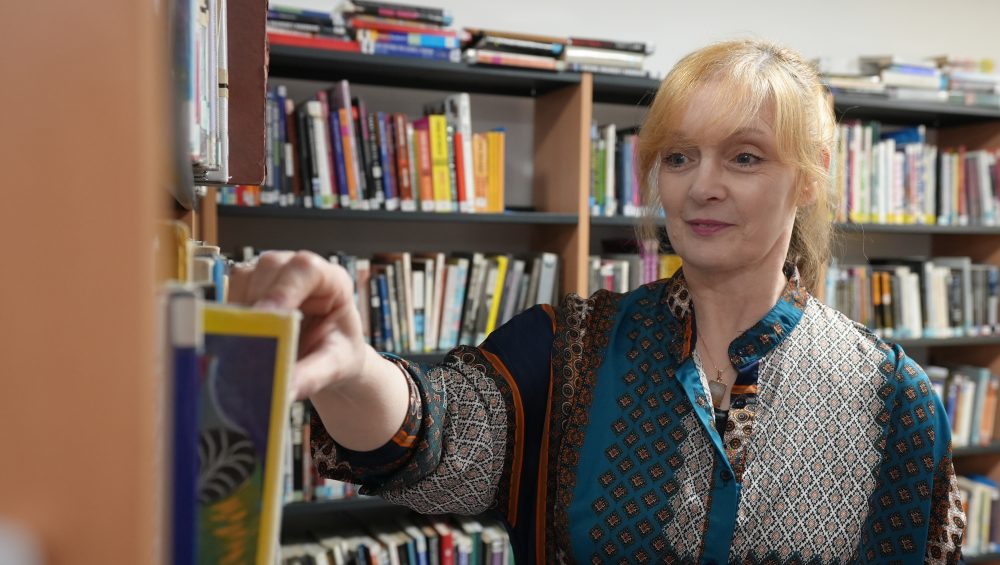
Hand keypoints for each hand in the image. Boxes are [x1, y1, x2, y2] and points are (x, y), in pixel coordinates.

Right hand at [228, 250, 370, 399]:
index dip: (282, 290)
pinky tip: (236, 342)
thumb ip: (312, 375)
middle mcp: (297, 269)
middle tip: (248, 341)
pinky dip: (228, 319)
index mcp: (331, 279)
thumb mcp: (334, 366)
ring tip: (246, 346)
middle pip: (268, 269)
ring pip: (242, 279)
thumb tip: (284, 387)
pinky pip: (228, 294)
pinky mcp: (247, 288)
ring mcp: (270, 275)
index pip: (305, 269)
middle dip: (256, 304)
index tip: (265, 316)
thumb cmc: (337, 352)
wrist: (326, 358)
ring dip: (239, 312)